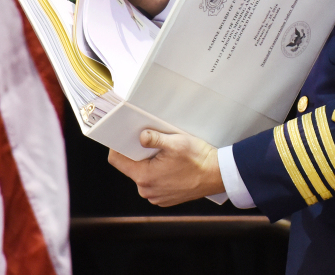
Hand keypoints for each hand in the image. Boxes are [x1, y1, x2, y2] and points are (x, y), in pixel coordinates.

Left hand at [108, 130, 224, 205]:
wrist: (217, 175)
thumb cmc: (198, 159)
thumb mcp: (176, 142)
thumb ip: (155, 138)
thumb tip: (140, 136)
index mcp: (145, 177)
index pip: (117, 161)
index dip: (117, 146)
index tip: (121, 137)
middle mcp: (147, 190)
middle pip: (131, 168)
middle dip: (137, 154)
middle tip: (150, 142)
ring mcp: (156, 197)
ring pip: (143, 175)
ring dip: (149, 164)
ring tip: (165, 155)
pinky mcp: (165, 199)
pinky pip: (154, 183)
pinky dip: (158, 174)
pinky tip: (171, 166)